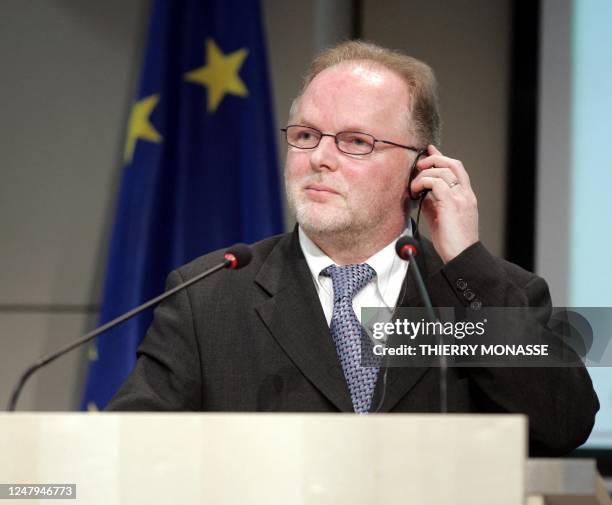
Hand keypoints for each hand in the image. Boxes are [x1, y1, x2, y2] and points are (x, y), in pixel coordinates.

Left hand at [410, 145, 478, 262]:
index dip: (442, 157)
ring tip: (413, 187)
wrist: (461, 256)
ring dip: (423, 174)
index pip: (456, 168)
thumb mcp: (440, 217)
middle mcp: (466, 194)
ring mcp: (460, 198)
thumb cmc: (451, 241)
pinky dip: (422, 183)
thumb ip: (432, 202)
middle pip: (452, 163)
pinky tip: (415, 192)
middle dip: (433, 159)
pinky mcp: (451, 204)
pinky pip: (436, 183)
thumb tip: (420, 192)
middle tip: (418, 166)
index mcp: (465, 196)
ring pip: (442, 171)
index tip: (429, 151)